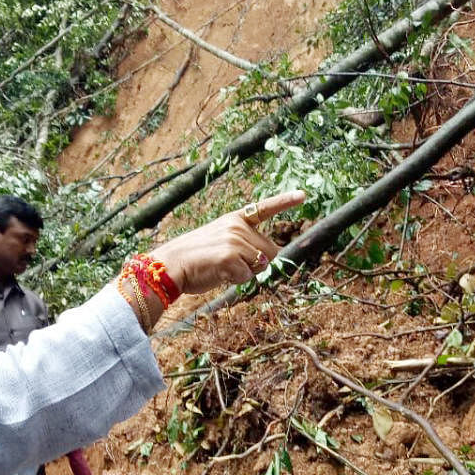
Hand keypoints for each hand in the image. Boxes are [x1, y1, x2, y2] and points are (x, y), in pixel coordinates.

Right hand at [151, 190, 305, 294]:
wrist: (170, 264)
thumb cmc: (195, 258)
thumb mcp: (221, 241)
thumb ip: (244, 244)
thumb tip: (268, 258)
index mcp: (235, 219)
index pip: (265, 208)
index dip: (285, 201)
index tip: (303, 194)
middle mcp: (238, 226)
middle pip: (271, 250)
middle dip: (258, 263)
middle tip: (231, 264)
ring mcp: (235, 240)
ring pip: (262, 265)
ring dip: (246, 273)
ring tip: (222, 267)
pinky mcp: (231, 255)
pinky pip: (248, 276)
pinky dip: (236, 280)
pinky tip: (218, 273)